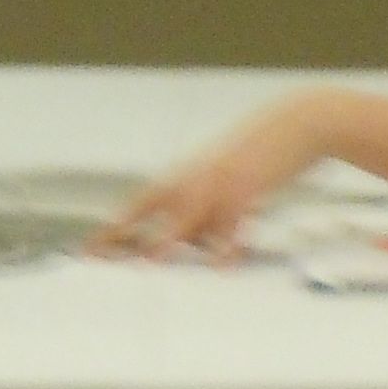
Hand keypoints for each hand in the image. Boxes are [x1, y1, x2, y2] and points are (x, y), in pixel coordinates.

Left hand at [94, 95, 328, 259]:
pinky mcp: (249, 186)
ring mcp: (222, 181)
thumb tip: (195, 243)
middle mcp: (197, 177)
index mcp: (189, 176)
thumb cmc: (262, 154)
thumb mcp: (228, 180)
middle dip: (124, 233)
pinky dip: (229, 244)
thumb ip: (208, 211)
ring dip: (169, 238)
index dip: (116, 225)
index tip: (90, 247)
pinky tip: (221, 265)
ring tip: (151, 262)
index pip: (143, 202)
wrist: (297, 123)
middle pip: (152, 207)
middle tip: (97, 256)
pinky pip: (235, 219)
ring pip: (189, 213)